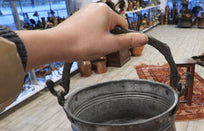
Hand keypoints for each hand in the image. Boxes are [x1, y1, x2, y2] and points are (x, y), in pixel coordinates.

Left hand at [16, 3, 147, 70]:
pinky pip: (92, 30)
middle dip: (110, 39)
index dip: (121, 38)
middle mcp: (95, 9)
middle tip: (100, 48)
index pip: (123, 25)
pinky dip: (91, 39)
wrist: (57, 45)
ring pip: (102, 30)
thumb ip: (128, 41)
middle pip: (113, 27)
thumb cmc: (81, 43)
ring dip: (100, 40)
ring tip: (91, 47)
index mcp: (105, 11)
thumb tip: (144, 38)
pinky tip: (85, 45)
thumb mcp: (110, 45)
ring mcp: (86, 14)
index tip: (114, 46)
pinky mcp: (79, 20)